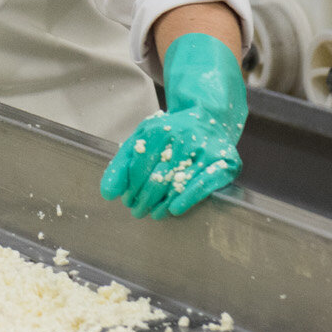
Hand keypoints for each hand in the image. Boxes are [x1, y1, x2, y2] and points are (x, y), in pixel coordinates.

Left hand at [99, 31, 246, 218]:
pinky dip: (187, 199)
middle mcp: (183, 136)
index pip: (139, 166)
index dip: (130, 187)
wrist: (209, 118)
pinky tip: (175, 209)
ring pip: (178, 183)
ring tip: (154, 213)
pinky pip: (203, 185)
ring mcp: (205, 149)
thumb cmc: (172, 134)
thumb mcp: (143, 139)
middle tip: (138, 211)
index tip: (126, 200)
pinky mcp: (223, 161)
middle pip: (158, 177)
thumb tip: (108, 194)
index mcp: (159, 129)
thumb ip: (122, 164)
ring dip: (162, 203)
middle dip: (144, 198)